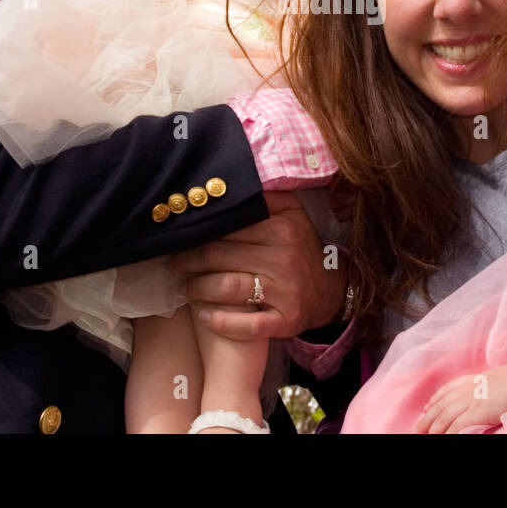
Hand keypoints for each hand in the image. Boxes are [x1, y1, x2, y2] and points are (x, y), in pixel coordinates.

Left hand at [170, 191, 345, 340]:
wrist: (332, 289)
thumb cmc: (301, 248)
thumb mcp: (293, 213)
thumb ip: (266, 196)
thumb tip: (230, 181)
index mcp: (281, 227)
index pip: (228, 226)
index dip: (200, 232)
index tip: (182, 235)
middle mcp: (283, 257)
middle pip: (221, 255)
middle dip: (189, 260)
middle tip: (174, 262)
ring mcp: (285, 291)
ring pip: (229, 287)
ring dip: (198, 288)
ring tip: (185, 287)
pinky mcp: (285, 320)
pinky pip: (248, 325)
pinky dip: (221, 322)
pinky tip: (204, 316)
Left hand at [417, 363, 506, 433]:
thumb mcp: (504, 379)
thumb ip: (493, 385)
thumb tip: (493, 392)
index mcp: (477, 379)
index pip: (449, 388)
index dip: (436, 398)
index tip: (427, 407)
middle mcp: (471, 388)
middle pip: (442, 403)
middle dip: (428, 416)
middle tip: (418, 426)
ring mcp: (473, 399)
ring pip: (445, 415)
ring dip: (432, 426)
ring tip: (423, 435)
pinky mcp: (479, 412)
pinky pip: (456, 425)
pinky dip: (447, 432)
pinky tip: (441, 438)